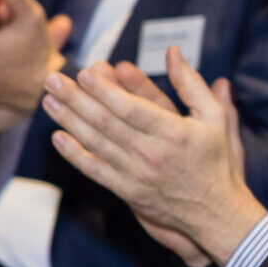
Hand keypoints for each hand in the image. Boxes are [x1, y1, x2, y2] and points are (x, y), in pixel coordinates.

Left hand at [41, 46, 266, 264]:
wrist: (218, 213)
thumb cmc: (218, 161)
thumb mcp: (217, 118)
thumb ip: (193, 85)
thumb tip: (174, 53)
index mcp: (174, 133)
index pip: (130, 108)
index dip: (104, 90)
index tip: (83, 72)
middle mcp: (152, 153)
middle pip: (105, 122)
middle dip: (75, 98)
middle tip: (52, 78)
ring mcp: (137, 174)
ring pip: (95, 143)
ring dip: (68, 120)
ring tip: (49, 100)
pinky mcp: (128, 191)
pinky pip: (95, 170)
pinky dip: (74, 155)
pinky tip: (58, 138)